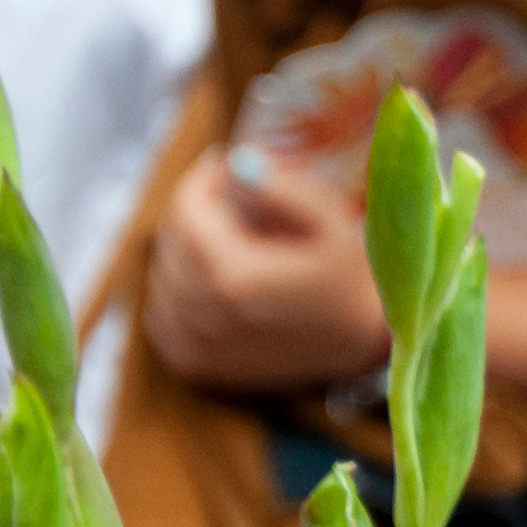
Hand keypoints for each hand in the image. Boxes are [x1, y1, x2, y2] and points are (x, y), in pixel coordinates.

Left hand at [144, 149, 390, 394]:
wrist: (364, 345)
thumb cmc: (351, 277)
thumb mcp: (330, 221)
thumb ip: (281, 186)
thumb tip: (235, 162)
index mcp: (233, 277)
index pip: (186, 210)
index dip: (203, 181)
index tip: (226, 168)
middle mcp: (204, 315)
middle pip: (172, 241)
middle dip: (198, 214)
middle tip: (234, 203)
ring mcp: (195, 344)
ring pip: (163, 275)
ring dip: (188, 252)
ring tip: (234, 245)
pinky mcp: (193, 363)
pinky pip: (162, 313)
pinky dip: (180, 292)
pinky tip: (218, 283)